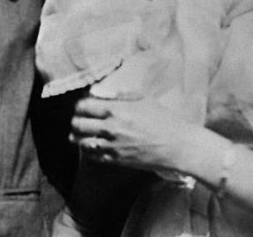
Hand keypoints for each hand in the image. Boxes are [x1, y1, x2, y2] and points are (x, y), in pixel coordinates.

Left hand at [70, 93, 199, 174]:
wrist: (177, 146)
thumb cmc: (162, 119)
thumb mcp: (141, 99)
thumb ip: (117, 94)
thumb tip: (97, 91)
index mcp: (114, 110)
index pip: (83, 106)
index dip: (80, 105)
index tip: (83, 106)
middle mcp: (109, 128)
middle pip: (77, 124)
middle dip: (76, 120)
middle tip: (80, 119)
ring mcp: (111, 146)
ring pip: (80, 142)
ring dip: (78, 136)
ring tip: (81, 133)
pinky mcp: (116, 160)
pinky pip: (92, 156)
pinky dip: (88, 149)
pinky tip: (92, 145)